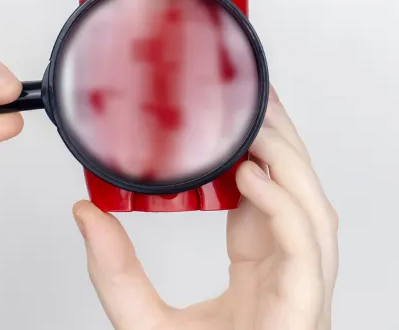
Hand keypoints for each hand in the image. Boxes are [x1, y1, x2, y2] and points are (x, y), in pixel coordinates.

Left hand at [72, 89, 338, 329]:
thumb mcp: (141, 323)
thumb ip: (113, 272)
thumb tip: (83, 213)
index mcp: (262, 276)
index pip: (269, 199)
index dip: (258, 150)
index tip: (233, 109)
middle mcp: (289, 280)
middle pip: (300, 194)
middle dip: (283, 140)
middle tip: (253, 92)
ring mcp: (302, 296)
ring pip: (315, 213)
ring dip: (290, 162)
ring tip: (256, 121)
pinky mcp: (302, 312)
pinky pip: (305, 250)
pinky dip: (284, 207)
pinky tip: (254, 176)